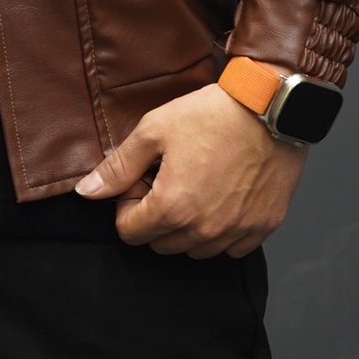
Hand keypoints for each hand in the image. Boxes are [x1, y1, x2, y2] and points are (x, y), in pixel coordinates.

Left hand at [75, 82, 307, 257]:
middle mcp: (204, 229)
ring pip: (195, 251)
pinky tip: (221, 198)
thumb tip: (87, 192)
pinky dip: (221, 232)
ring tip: (194, 186)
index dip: (127, 205)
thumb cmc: (213, 115)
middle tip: (166, 180)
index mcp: (172, 207)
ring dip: (186, 228)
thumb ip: (118, 167)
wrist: (270, 107)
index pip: (129, 232)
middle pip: (160, 245)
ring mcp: (236, 231)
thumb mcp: (154, 130)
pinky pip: (231, 248)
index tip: (141, 181)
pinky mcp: (263, 226)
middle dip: (154, 218)